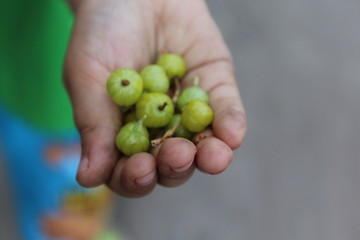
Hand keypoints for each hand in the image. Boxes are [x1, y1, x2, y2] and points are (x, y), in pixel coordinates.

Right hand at [64, 0, 246, 196]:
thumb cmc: (101, 33)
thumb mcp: (88, 76)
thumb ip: (92, 126)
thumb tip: (86, 180)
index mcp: (125, 135)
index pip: (132, 172)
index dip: (136, 179)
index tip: (139, 171)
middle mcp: (160, 130)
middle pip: (172, 165)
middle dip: (175, 166)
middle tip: (176, 155)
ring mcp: (189, 112)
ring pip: (204, 146)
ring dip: (210, 157)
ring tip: (212, 157)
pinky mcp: (216, 89)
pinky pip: (227, 112)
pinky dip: (231, 124)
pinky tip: (231, 135)